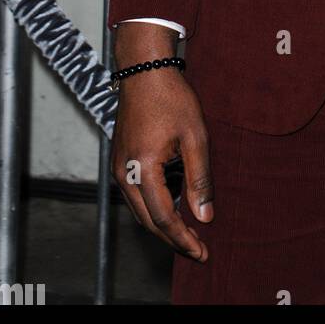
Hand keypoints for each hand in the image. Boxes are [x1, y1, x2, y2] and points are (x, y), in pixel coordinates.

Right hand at [111, 30, 211, 260]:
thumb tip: (205, 216)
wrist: (146, 70)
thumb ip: (199, 179)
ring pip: (140, 210)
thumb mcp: (195, 137)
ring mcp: (119, 167)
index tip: (202, 253)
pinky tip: (175, 206)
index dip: (183, 239)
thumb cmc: (173, 98)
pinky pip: (136, 194)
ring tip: (191, 233)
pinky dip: (155, 206)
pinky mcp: (120, 160)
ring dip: (164, 224)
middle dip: (174, 239)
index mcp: (143, 167)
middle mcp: (124, 172)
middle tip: (199, 251)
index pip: (163, 218)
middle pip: (148, 221)